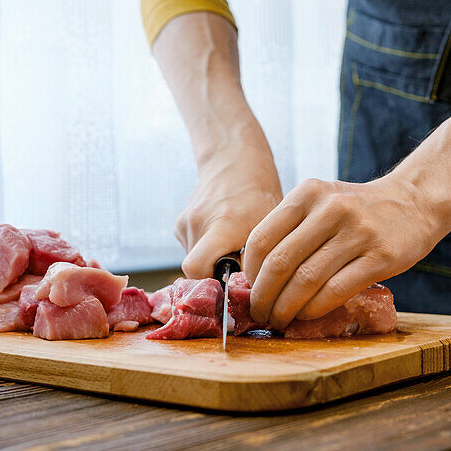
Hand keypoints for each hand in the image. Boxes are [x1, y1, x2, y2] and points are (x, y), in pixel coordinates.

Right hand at [176, 144, 282, 278]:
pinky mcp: (180, 222)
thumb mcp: (270, 223)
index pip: (197, 269)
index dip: (213, 283)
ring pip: (194, 259)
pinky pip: (192, 248)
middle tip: (238, 265)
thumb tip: (254, 290)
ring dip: (213, 261)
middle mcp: (197, 223)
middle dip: (214, 274)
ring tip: (234, 244)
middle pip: (195, 270)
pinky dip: (207, 249)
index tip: (235, 281)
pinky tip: (223, 235)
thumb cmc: (260, 192)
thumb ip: (260, 256)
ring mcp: (185, 222)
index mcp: (221, 224)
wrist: (235, 160)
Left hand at [243, 175, 450, 328]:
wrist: (414, 201)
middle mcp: (331, 208)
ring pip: (307, 280)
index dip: (250, 272)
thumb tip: (256, 276)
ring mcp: (358, 232)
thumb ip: (292, 228)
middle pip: (281, 262)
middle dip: (264, 296)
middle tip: (260, 313)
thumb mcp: (322, 202)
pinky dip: (314, 309)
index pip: (263, 237)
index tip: (250, 290)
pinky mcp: (381, 256)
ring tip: (280, 319)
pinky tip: (306, 315)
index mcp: (308, 192)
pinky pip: (336, 290)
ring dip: (287, 308)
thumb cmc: (358, 209)